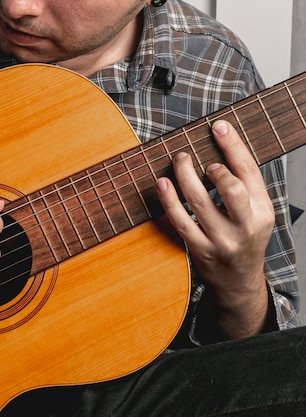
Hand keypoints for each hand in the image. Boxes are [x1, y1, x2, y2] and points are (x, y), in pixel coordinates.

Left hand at [155, 120, 274, 337]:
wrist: (238, 281)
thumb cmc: (244, 240)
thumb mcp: (256, 213)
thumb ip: (243, 186)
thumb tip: (220, 150)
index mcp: (263, 211)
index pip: (249, 172)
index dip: (233, 146)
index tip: (218, 126)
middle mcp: (245, 226)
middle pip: (230, 188)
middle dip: (211, 166)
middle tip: (193, 154)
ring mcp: (221, 241)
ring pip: (200, 203)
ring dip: (185, 177)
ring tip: (179, 160)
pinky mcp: (199, 250)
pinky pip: (180, 222)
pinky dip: (169, 201)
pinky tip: (163, 184)